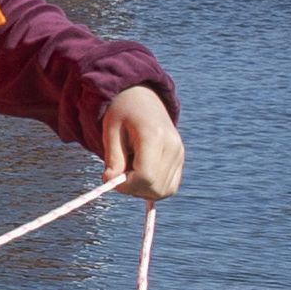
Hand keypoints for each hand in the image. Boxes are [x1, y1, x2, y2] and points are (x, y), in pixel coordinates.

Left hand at [103, 85, 184, 201]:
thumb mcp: (110, 130)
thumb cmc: (122, 112)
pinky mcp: (180, 159)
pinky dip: (153, 187)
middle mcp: (173, 146)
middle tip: (118, 173)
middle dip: (133, 188)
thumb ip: (112, 158)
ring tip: (130, 168)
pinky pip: (169, 187)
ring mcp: (179, 153)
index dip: (126, 185)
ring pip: (163, 191)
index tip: (110, 178)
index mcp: (154, 135)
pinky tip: (140, 172)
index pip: (145, 176)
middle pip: (155, 187)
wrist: (142, 98)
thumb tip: (111, 182)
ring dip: (142, 189)